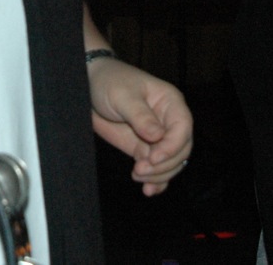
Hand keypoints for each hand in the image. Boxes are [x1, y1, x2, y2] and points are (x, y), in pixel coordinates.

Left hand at [87, 57, 192, 195]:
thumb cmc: (109, 82)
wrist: (89, 87)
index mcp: (171, 103)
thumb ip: (141, 116)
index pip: (183, 128)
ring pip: (171, 163)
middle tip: (140, 169)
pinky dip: (156, 182)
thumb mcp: (123, 95)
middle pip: (180, 150)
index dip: (172, 146)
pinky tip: (148, 190)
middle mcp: (169, 121)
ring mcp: (157, 138)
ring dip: (158, 175)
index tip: (154, 158)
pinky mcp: (144, 149)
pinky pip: (157, 169)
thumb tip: (158, 136)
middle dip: (163, 164)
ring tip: (137, 175)